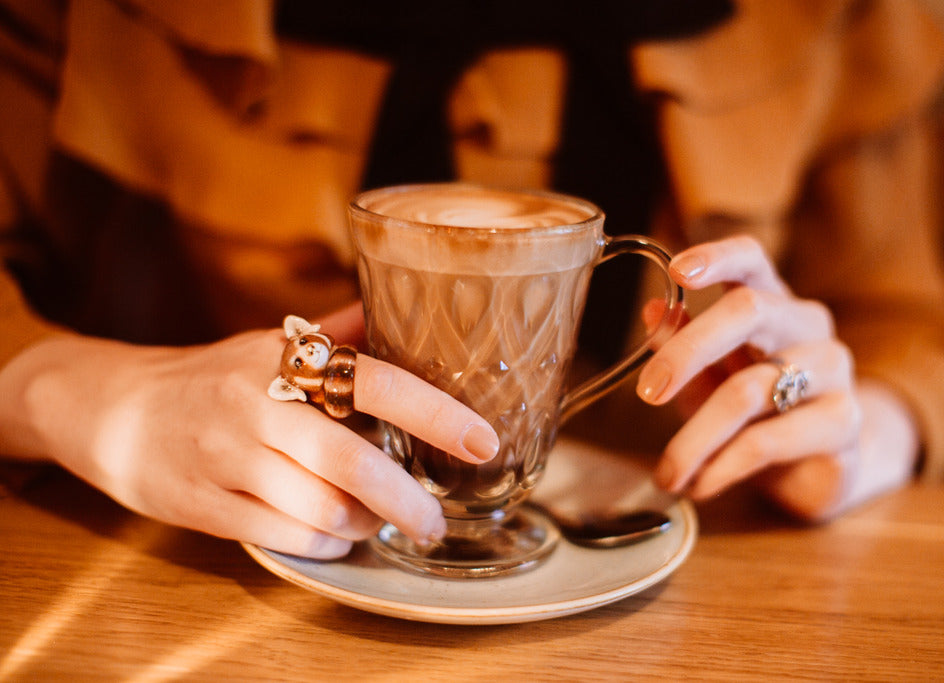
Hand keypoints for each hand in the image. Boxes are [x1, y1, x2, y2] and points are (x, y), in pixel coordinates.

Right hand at [0, 303, 498, 557]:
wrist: (112, 407)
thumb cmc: (213, 378)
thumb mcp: (270, 344)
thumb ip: (338, 333)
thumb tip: (404, 304)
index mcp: (285, 360)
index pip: (377, 382)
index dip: (436, 413)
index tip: (482, 440)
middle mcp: (258, 406)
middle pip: (354, 463)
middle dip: (410, 500)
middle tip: (438, 518)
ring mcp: (228, 458)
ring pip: (324, 509)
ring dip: (368, 523)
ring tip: (382, 520)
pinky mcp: (205, 505)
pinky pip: (287, 536)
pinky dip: (328, 542)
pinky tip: (339, 533)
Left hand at [636, 236, 914, 518]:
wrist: (822, 469)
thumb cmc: (756, 414)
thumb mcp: (711, 379)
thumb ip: (684, 347)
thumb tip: (652, 311)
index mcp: (770, 302)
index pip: (751, 259)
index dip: (716, 256)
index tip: (677, 269)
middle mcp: (807, 324)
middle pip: (749, 311)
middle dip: (687, 350)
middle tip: (648, 393)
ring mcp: (833, 370)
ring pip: (751, 388)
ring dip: (695, 437)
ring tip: (668, 473)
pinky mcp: (845, 421)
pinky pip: (769, 439)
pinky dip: (723, 466)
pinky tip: (701, 484)